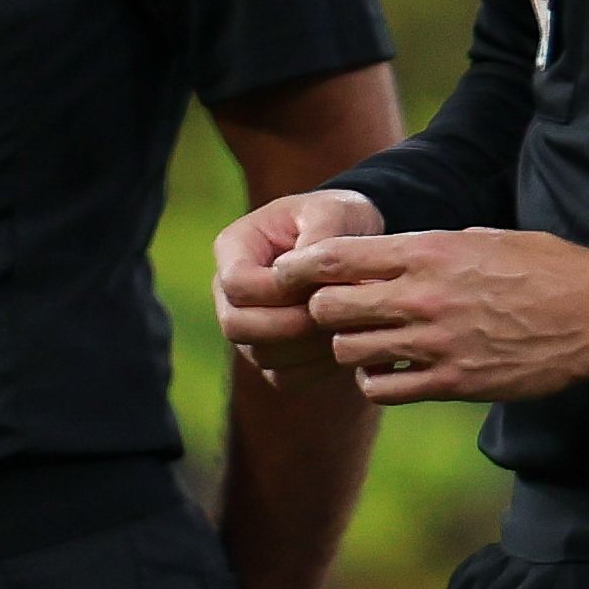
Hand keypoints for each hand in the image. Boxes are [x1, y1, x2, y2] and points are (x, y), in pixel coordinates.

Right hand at [215, 188, 384, 379]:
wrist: (358, 253)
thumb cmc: (341, 222)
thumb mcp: (335, 211)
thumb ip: (320, 233)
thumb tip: (296, 273)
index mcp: (235, 248)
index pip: (236, 283)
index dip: (275, 290)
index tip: (320, 283)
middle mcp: (230, 292)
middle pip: (236, 326)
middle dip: (288, 326)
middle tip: (334, 316)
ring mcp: (248, 327)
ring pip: (260, 355)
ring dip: (307, 348)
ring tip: (347, 328)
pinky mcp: (272, 355)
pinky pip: (284, 377)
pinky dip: (316, 370)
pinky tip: (346, 347)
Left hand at [277, 228, 588, 405]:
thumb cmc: (545, 268)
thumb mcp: (481, 238)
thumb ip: (426, 248)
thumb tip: (381, 256)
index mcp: (426, 252)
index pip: (332, 258)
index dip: (298, 269)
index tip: (288, 276)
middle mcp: (422, 297)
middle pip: (327, 308)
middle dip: (321, 311)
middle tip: (335, 314)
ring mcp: (435, 343)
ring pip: (348, 351)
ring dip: (349, 348)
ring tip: (368, 343)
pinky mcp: (453, 383)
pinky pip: (383, 389)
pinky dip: (375, 382)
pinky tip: (391, 371)